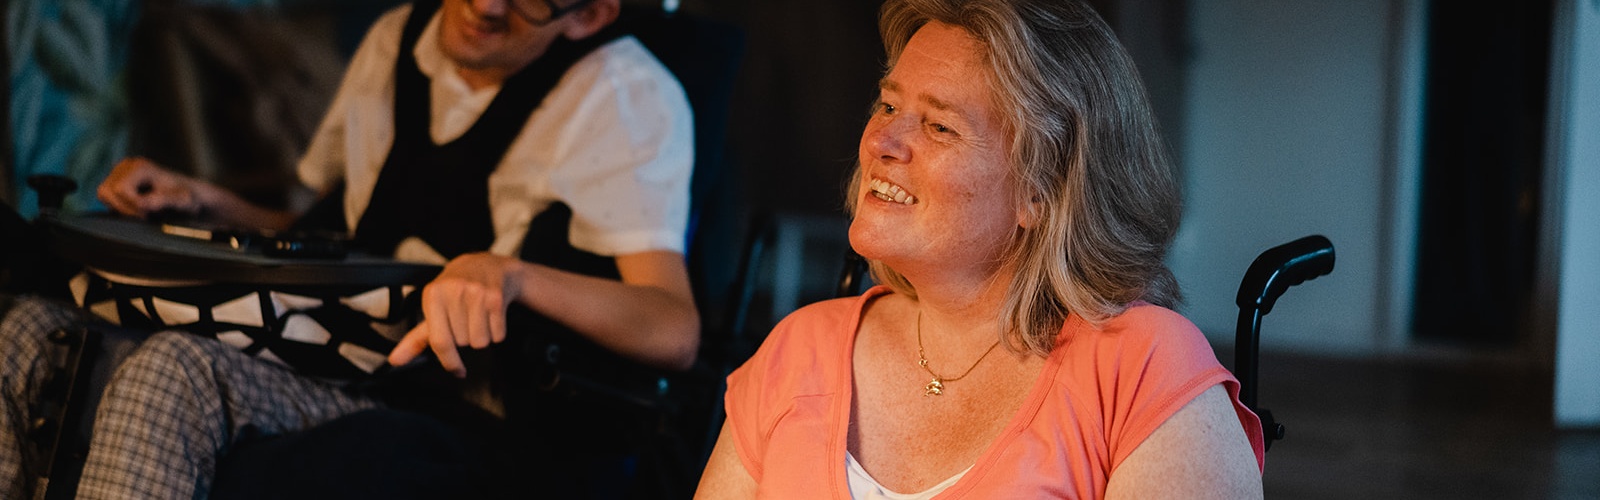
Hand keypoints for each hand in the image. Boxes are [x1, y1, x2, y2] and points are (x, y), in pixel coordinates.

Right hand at [96, 157, 202, 218]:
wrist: (186, 193)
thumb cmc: (185, 196)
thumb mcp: (180, 200)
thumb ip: (163, 201)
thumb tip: (144, 204)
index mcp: (140, 166)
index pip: (120, 189)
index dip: (132, 205)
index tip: (148, 214)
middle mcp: (127, 164)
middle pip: (107, 191)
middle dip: (124, 208)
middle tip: (144, 215)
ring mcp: (119, 170)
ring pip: (103, 194)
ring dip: (119, 207)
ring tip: (141, 212)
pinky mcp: (116, 179)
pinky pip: (105, 196)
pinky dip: (117, 205)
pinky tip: (135, 208)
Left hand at [387, 253, 524, 377]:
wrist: (485, 264)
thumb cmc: (455, 287)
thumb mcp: (433, 308)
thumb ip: (415, 339)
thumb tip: (396, 360)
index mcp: (433, 295)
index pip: (440, 341)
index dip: (449, 361)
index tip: (456, 370)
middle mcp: (454, 292)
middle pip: (462, 343)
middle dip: (466, 337)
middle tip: (466, 319)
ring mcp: (477, 293)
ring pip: (481, 341)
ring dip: (482, 336)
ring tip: (478, 317)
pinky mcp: (496, 297)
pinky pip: (498, 334)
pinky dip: (496, 331)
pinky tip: (491, 315)